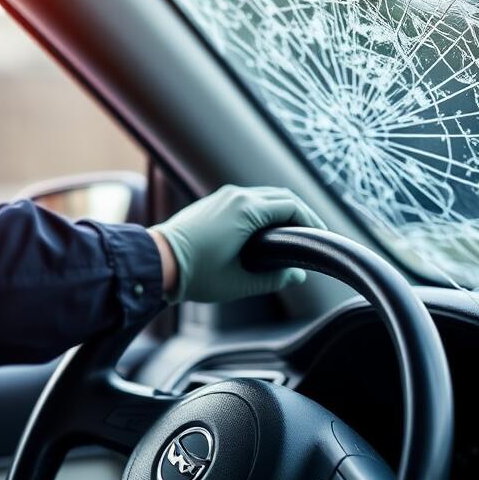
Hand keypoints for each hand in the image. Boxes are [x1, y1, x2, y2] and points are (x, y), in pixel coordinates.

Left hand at [148, 185, 325, 302]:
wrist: (157, 263)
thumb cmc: (194, 273)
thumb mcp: (240, 283)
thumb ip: (274, 278)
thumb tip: (296, 275)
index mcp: (247, 211)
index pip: (292, 207)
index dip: (311, 221)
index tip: (321, 236)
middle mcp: (236, 196)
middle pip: (281, 196)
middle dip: (301, 213)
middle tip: (312, 233)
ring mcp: (223, 196)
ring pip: (264, 195)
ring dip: (282, 209)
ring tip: (293, 231)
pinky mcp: (213, 202)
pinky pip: (247, 199)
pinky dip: (264, 209)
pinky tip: (267, 228)